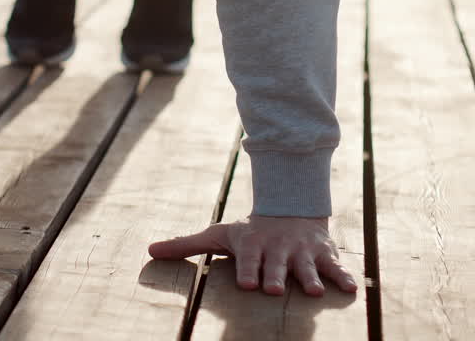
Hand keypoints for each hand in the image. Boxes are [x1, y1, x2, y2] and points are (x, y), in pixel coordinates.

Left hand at [148, 215, 357, 295]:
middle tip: (272, 289)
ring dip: (310, 277)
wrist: (289, 210)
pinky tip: (351, 289)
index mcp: (252, 245)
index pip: (248, 259)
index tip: (245, 283)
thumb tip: (150, 252)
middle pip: (276, 265)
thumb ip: (186, 245)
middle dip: (274, 276)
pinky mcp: (325, 255)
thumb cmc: (249, 232)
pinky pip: (336, 267)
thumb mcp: (218, 235)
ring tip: (312, 291)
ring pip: (307, 266)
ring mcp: (302, 252)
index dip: (247, 270)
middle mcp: (278, 249)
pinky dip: (343, 276)